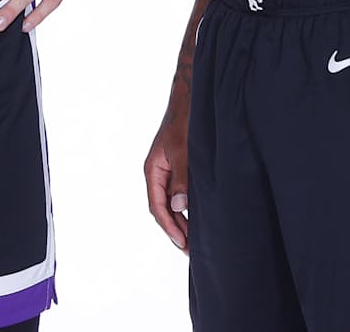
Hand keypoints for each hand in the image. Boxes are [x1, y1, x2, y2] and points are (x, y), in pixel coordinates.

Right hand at [145, 100, 189, 253]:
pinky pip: (178, 194)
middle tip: (191, 250)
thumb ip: (180, 178)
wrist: (189, 100)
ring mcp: (167, 171)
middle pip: (162, 209)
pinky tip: (196, 217)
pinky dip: (185, 209)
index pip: (157, 207)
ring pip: (170, 203)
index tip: (183, 243)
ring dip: (180, 221)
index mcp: (153, 170)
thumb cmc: (183, 122)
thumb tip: (178, 206)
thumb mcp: (183, 151)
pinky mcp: (178, 168)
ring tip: (194, 240)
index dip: (170, 227)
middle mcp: (157, 173)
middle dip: (175, 230)